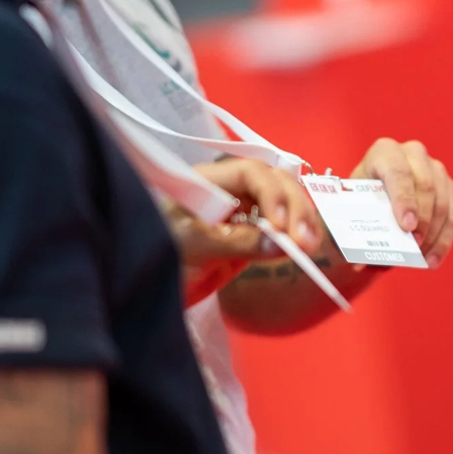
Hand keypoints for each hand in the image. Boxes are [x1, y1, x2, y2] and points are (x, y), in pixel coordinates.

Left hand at [166, 161, 319, 306]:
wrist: (142, 281)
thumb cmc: (154, 253)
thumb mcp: (194, 246)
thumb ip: (238, 242)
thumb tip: (282, 243)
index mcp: (208, 180)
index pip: (252, 172)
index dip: (272, 195)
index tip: (280, 228)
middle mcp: (230, 188)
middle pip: (275, 181)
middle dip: (294, 206)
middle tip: (304, 242)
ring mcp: (242, 209)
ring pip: (283, 199)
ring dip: (301, 218)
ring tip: (309, 246)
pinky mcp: (249, 232)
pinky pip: (279, 225)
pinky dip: (295, 233)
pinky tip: (304, 247)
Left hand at [351, 138, 452, 268]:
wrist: (367, 205)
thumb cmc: (352, 208)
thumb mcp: (342, 214)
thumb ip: (347, 230)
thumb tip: (359, 258)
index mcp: (383, 152)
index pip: (397, 171)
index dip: (404, 198)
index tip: (406, 226)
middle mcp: (412, 153)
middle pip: (426, 185)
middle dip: (423, 219)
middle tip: (414, 246)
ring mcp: (434, 168)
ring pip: (443, 200)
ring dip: (434, 233)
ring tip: (422, 258)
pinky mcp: (447, 187)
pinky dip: (445, 238)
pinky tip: (433, 259)